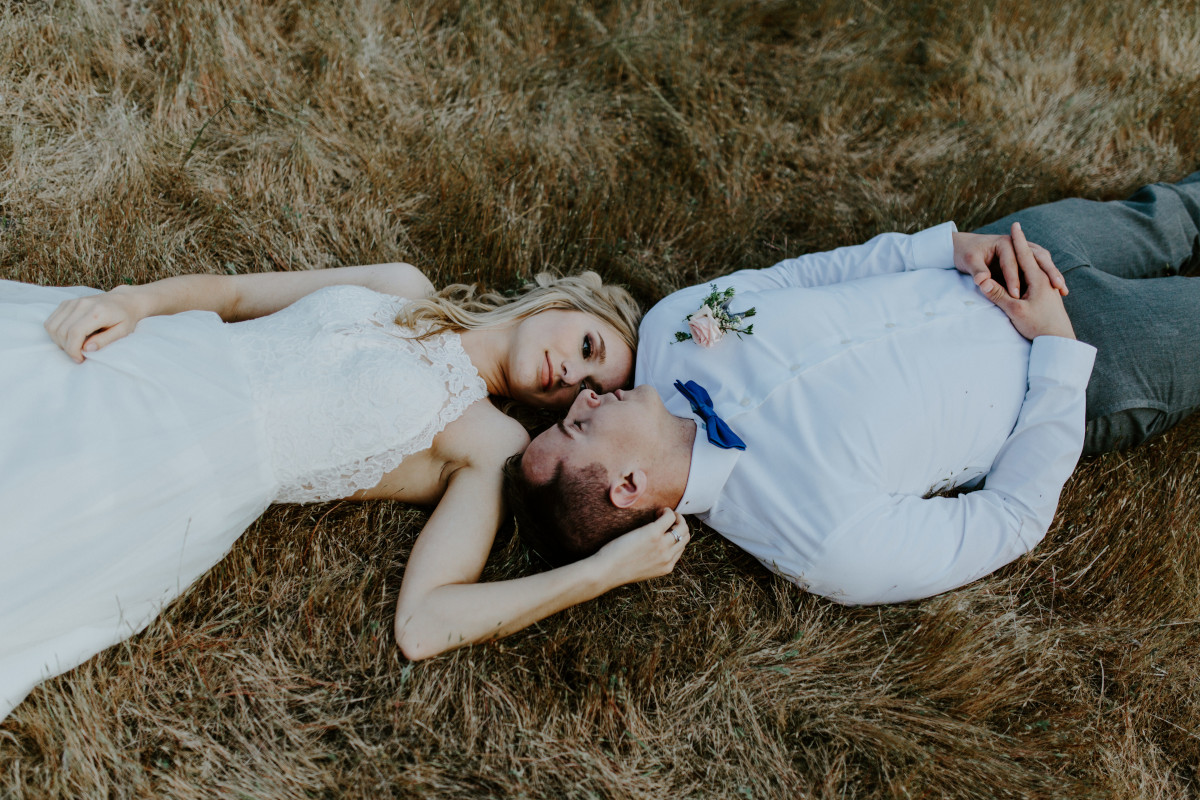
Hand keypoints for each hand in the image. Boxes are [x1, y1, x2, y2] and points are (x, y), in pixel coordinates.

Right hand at [43, 285, 147, 361]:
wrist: (124, 301)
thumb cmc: (126, 318)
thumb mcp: (123, 332)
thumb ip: (105, 340)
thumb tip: (87, 349)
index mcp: (97, 312)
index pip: (75, 333)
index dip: (73, 350)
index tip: (80, 359)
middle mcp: (82, 304)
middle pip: (61, 331)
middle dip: (67, 348)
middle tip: (79, 354)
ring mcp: (72, 302)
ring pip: (52, 326)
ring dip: (59, 341)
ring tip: (74, 346)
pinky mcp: (66, 303)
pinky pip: (51, 321)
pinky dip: (56, 333)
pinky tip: (69, 337)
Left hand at [595, 508, 690, 587]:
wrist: (607, 571)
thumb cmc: (617, 569)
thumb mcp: (641, 570)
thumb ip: (651, 561)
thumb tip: (650, 548)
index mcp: (666, 567)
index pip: (681, 548)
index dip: (676, 536)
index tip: (665, 530)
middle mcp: (668, 557)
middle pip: (685, 536)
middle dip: (679, 525)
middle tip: (667, 519)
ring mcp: (662, 545)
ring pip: (682, 526)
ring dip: (675, 516)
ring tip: (661, 514)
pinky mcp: (654, 533)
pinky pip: (669, 517)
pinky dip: (666, 511)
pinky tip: (657, 512)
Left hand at [953, 230, 1067, 298]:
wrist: (966, 247)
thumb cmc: (966, 253)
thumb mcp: (969, 261)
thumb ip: (977, 271)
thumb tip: (982, 281)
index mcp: (1004, 242)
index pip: (1011, 263)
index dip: (1013, 279)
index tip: (1015, 296)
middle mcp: (1017, 245)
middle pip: (1037, 259)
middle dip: (1047, 273)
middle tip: (1056, 288)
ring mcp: (1023, 252)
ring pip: (1043, 263)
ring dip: (1054, 276)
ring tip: (1062, 291)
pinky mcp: (1025, 261)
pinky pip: (1041, 270)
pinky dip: (1051, 279)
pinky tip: (1059, 292)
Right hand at [975, 222, 1075, 340]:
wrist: (1059, 342)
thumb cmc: (1038, 326)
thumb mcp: (1014, 310)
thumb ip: (998, 294)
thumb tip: (982, 280)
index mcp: (1037, 278)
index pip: (1025, 253)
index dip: (1018, 239)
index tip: (1015, 225)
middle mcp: (1044, 279)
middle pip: (1033, 256)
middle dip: (1024, 244)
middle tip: (1016, 230)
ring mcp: (1048, 288)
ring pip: (1037, 265)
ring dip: (1028, 255)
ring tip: (1022, 247)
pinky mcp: (1048, 296)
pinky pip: (1039, 276)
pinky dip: (1032, 268)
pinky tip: (1030, 272)